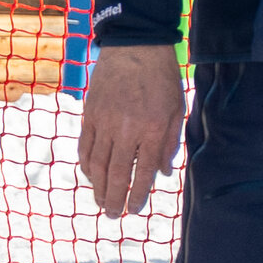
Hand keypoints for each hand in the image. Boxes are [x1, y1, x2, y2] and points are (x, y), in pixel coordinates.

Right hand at [78, 43, 187, 216]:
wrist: (135, 48)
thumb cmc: (162, 79)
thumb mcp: (178, 109)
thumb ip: (170, 143)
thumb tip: (164, 173)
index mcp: (152, 129)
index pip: (143, 171)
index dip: (138, 194)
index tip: (135, 209)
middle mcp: (126, 129)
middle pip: (117, 173)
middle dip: (114, 198)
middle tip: (113, 215)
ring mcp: (104, 122)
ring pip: (97, 163)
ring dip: (98, 187)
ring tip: (101, 203)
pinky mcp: (89, 114)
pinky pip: (85, 146)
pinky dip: (87, 165)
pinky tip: (90, 177)